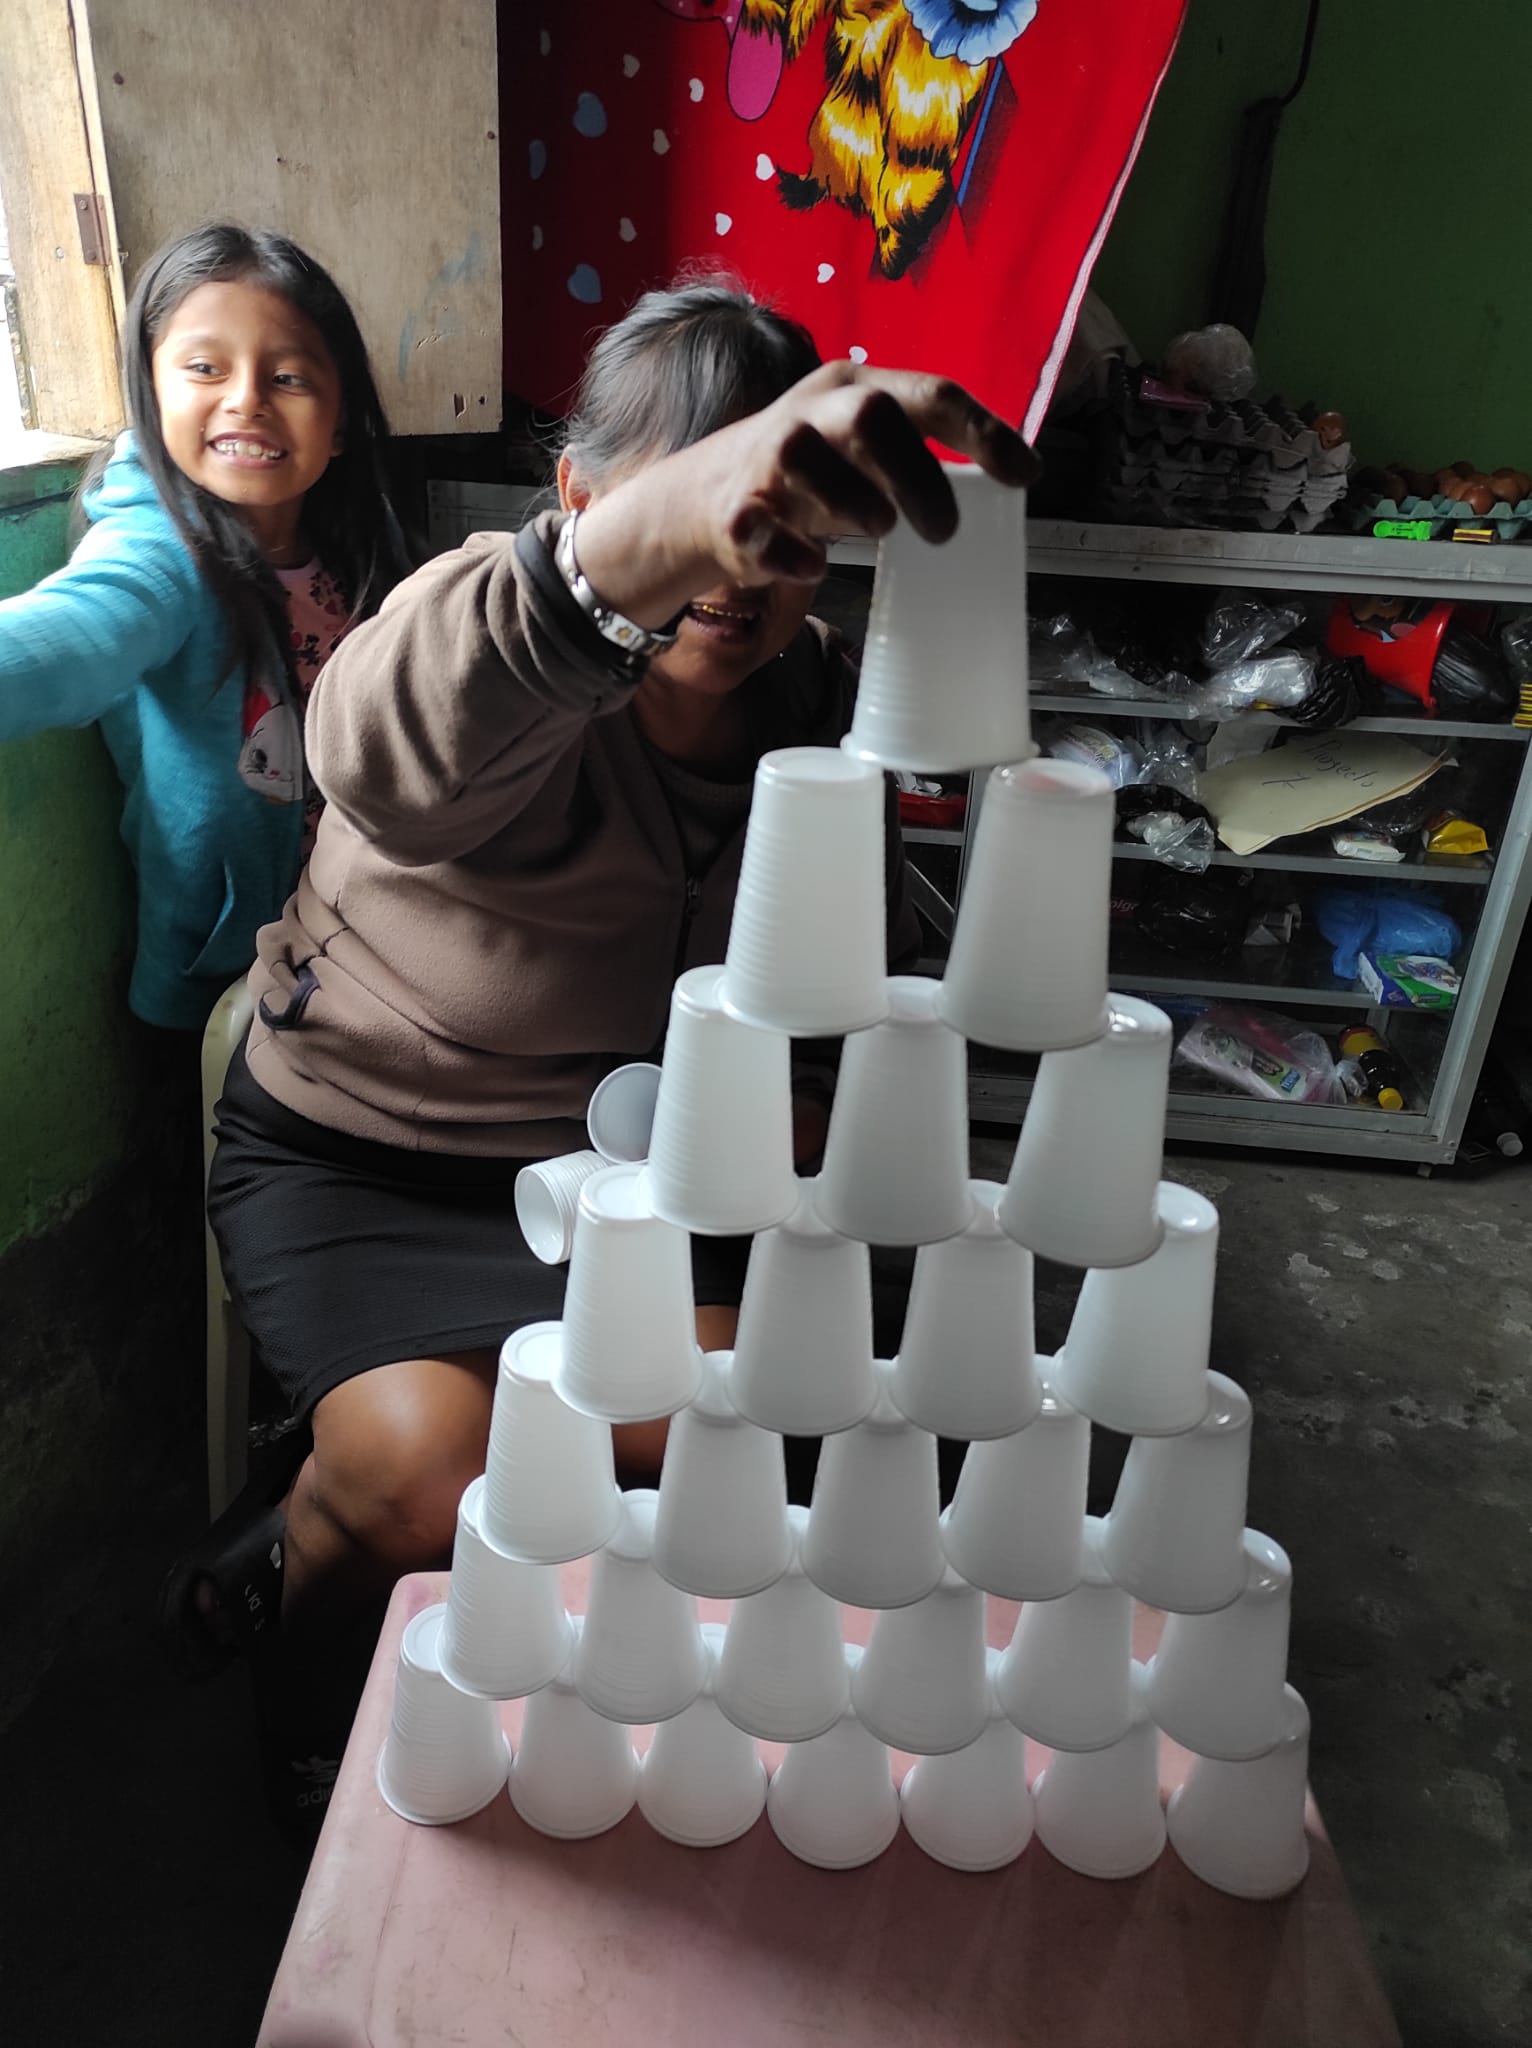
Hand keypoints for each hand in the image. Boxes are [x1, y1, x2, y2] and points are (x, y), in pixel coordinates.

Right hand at [689, 360, 1040, 584]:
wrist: (712, 496)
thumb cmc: (815, 473)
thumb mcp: (866, 448)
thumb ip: (920, 455)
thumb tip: (1005, 483)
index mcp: (857, 389)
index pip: (932, 395)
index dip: (983, 434)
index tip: (1025, 477)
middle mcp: (814, 413)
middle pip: (871, 417)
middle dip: (917, 475)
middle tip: (943, 530)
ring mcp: (768, 459)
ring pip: (803, 456)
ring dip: (852, 499)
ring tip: (879, 532)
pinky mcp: (735, 512)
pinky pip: (756, 525)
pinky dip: (789, 551)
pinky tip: (814, 567)